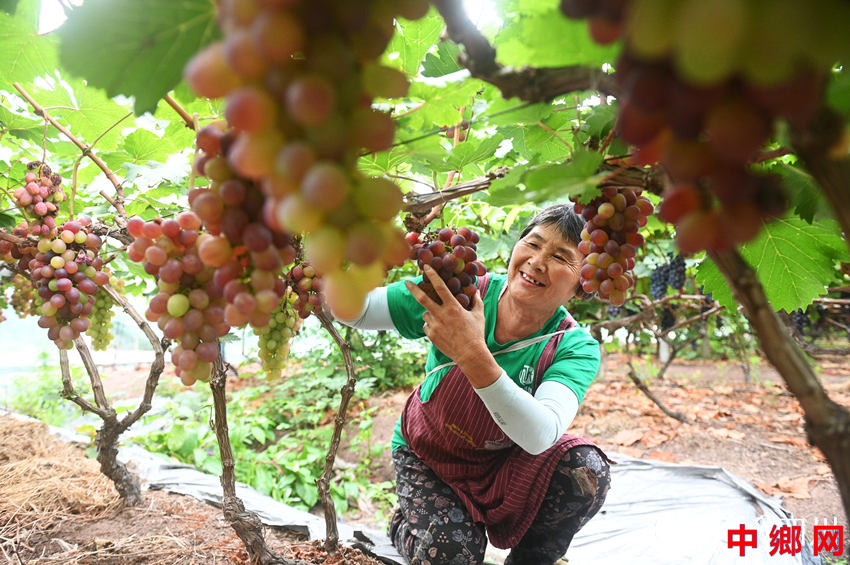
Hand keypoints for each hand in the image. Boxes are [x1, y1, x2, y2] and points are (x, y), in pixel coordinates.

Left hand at [405, 265, 494, 380]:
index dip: (433, 275)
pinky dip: (431, 325)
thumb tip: (475, 290)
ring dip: (430, 313)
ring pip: (426, 314)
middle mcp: (441, 315)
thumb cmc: (476, 333)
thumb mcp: (479, 315)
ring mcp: (435, 326)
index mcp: (453, 307)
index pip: (440, 287)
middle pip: (422, 299)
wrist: (470, 354)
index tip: (426, 267)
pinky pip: (426, 326)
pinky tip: (441, 329)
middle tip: (406, 282)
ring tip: (442, 319)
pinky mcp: (431, 336)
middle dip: (413, 289)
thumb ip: (476, 300)